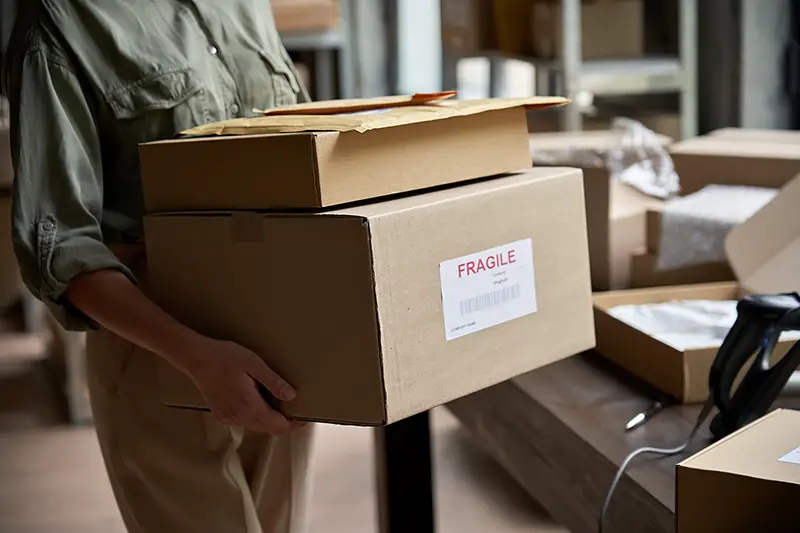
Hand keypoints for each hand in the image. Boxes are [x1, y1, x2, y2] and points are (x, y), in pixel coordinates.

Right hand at [183, 337, 301, 433]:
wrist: (196, 358)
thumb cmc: (224, 357)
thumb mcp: (254, 364)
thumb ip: (274, 381)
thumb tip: (292, 396)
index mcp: (249, 405)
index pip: (278, 425)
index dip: (294, 424)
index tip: (304, 418)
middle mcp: (238, 417)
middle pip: (269, 429)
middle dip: (284, 423)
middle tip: (296, 411)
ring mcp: (228, 417)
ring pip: (256, 427)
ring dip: (270, 421)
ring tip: (281, 406)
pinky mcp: (221, 415)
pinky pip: (244, 422)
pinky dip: (256, 418)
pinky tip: (259, 404)